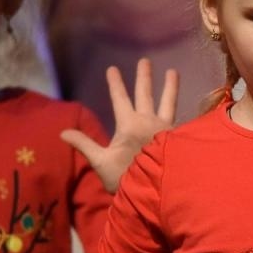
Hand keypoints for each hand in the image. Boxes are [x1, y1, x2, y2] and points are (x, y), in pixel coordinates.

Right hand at [61, 58, 177, 192]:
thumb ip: (84, 144)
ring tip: (173, 71)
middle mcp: (148, 121)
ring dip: (170, 86)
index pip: (120, 98)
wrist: (155, 191)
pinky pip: (181, 119)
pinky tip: (189, 106)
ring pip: (168, 102)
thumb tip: (63, 132)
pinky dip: (182, 110)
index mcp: (129, 124)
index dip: (115, 83)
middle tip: (144, 60)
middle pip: (145, 94)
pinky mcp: (178, 138)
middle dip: (143, 77)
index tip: (112, 68)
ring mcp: (165, 128)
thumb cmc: (125, 177)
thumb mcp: (101, 162)